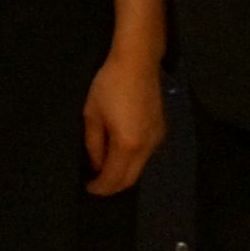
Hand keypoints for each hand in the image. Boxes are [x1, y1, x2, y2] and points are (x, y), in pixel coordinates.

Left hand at [81, 51, 164, 194]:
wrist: (137, 62)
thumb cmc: (109, 85)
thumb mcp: (92, 114)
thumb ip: (93, 144)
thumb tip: (96, 165)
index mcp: (128, 144)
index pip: (114, 178)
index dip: (100, 187)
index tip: (88, 188)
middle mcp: (147, 147)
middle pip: (130, 179)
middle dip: (112, 186)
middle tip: (96, 184)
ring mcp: (157, 139)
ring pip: (140, 168)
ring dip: (123, 174)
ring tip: (104, 169)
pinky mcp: (161, 130)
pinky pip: (146, 155)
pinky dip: (133, 161)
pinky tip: (120, 153)